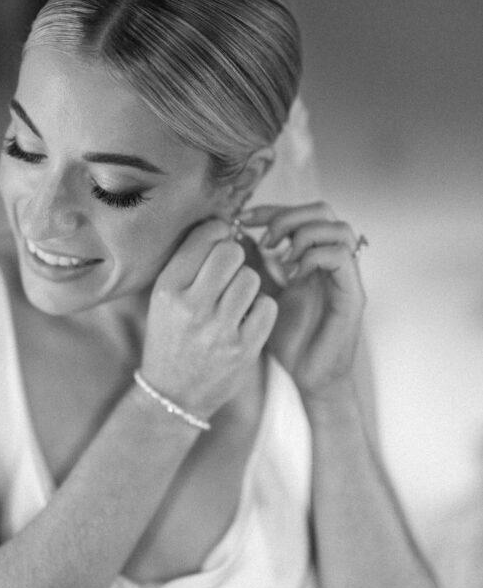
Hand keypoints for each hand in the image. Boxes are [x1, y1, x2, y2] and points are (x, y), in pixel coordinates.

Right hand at [140, 218, 278, 419]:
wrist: (173, 394)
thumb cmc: (171, 337)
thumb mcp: (164, 298)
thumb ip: (190, 263)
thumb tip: (225, 226)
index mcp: (167, 289)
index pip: (203, 238)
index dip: (218, 233)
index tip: (219, 241)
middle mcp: (191, 308)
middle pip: (231, 253)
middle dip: (234, 257)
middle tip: (228, 271)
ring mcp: (219, 330)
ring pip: (252, 278)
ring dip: (248, 285)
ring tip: (235, 299)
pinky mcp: (244, 349)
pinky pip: (267, 306)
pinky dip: (260, 309)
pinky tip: (246, 319)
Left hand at [238, 202, 366, 400]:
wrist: (308, 377)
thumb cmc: (288, 338)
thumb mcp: (262, 294)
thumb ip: (255, 266)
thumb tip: (235, 234)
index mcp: (313, 256)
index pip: (299, 213)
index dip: (271, 209)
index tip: (242, 218)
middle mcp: (334, 261)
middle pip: (323, 210)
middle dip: (288, 216)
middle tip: (264, 238)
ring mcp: (346, 277)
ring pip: (339, 228)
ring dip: (303, 234)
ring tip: (279, 256)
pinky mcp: (353, 295)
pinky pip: (341, 257)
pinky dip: (313, 257)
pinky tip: (292, 274)